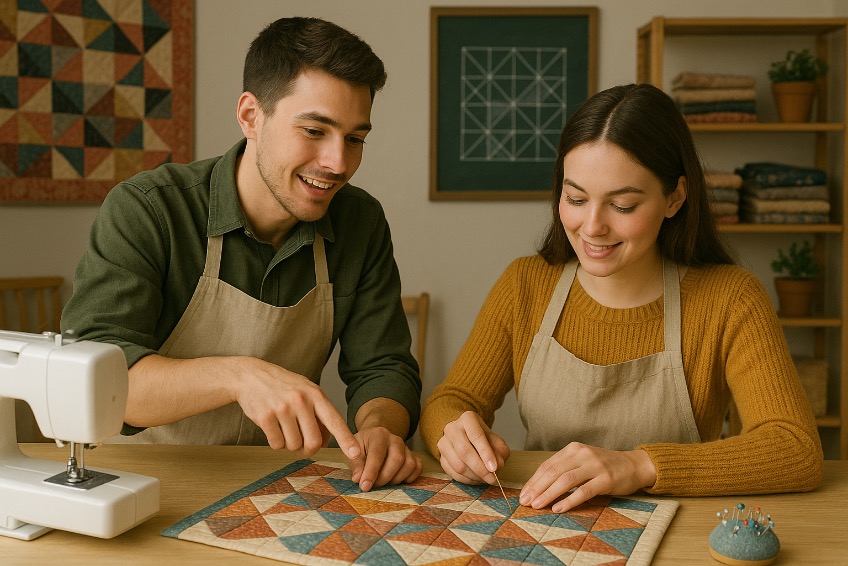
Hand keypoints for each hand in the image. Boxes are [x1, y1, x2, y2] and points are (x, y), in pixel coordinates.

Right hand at [233, 358, 359, 460]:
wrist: (250, 376)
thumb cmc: (284, 387)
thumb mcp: (306, 391)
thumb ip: (319, 413)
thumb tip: (326, 442)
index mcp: (316, 394)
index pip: (335, 421)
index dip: (346, 440)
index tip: (356, 455)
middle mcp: (301, 400)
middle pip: (313, 442)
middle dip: (309, 449)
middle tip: (302, 443)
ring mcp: (283, 408)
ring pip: (294, 446)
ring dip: (290, 444)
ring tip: (285, 427)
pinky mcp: (266, 417)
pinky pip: (277, 445)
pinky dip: (276, 442)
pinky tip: (273, 427)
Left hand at [348, 426, 422, 491]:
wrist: (374, 439)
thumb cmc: (362, 447)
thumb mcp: (353, 452)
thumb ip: (356, 464)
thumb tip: (358, 479)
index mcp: (378, 435)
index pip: (377, 454)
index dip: (371, 472)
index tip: (365, 486)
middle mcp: (395, 439)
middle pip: (397, 459)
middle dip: (385, 477)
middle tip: (374, 485)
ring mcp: (406, 447)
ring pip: (409, 464)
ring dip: (396, 479)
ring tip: (384, 482)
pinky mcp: (413, 456)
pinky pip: (417, 467)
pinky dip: (409, 477)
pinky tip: (396, 479)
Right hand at [437, 411, 510, 483]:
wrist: (465, 436)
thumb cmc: (482, 438)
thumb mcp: (495, 440)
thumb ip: (500, 451)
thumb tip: (498, 466)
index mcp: (467, 419)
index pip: (476, 436)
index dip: (486, 453)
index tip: (494, 468)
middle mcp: (452, 428)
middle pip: (464, 452)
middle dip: (480, 468)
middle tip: (492, 478)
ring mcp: (444, 443)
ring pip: (458, 465)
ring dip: (474, 476)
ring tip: (485, 478)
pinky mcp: (441, 457)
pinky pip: (453, 473)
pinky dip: (466, 480)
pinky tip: (476, 479)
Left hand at [519, 442, 656, 512]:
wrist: (633, 465)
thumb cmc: (604, 466)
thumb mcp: (582, 461)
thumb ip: (564, 469)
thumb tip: (539, 487)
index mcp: (573, 449)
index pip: (548, 465)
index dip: (534, 480)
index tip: (523, 494)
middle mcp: (582, 454)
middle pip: (553, 472)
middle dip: (537, 488)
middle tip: (525, 502)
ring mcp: (594, 466)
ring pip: (565, 481)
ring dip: (548, 494)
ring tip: (537, 506)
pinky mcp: (605, 479)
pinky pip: (583, 491)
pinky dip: (569, 500)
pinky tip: (558, 508)